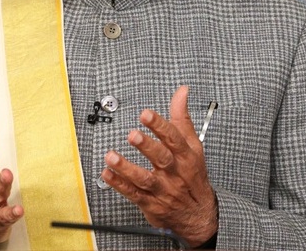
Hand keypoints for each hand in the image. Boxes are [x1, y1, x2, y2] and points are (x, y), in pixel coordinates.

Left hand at [101, 86, 218, 247]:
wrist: (198, 214)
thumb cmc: (193, 176)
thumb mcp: (193, 145)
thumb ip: (182, 117)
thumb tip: (182, 92)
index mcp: (186, 156)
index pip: (174, 138)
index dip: (160, 125)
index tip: (146, 114)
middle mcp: (174, 172)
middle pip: (161, 158)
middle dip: (146, 146)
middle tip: (133, 135)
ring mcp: (162, 189)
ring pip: (144, 178)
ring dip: (126, 168)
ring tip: (112, 156)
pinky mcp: (151, 203)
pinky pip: (133, 193)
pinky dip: (119, 184)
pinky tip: (107, 174)